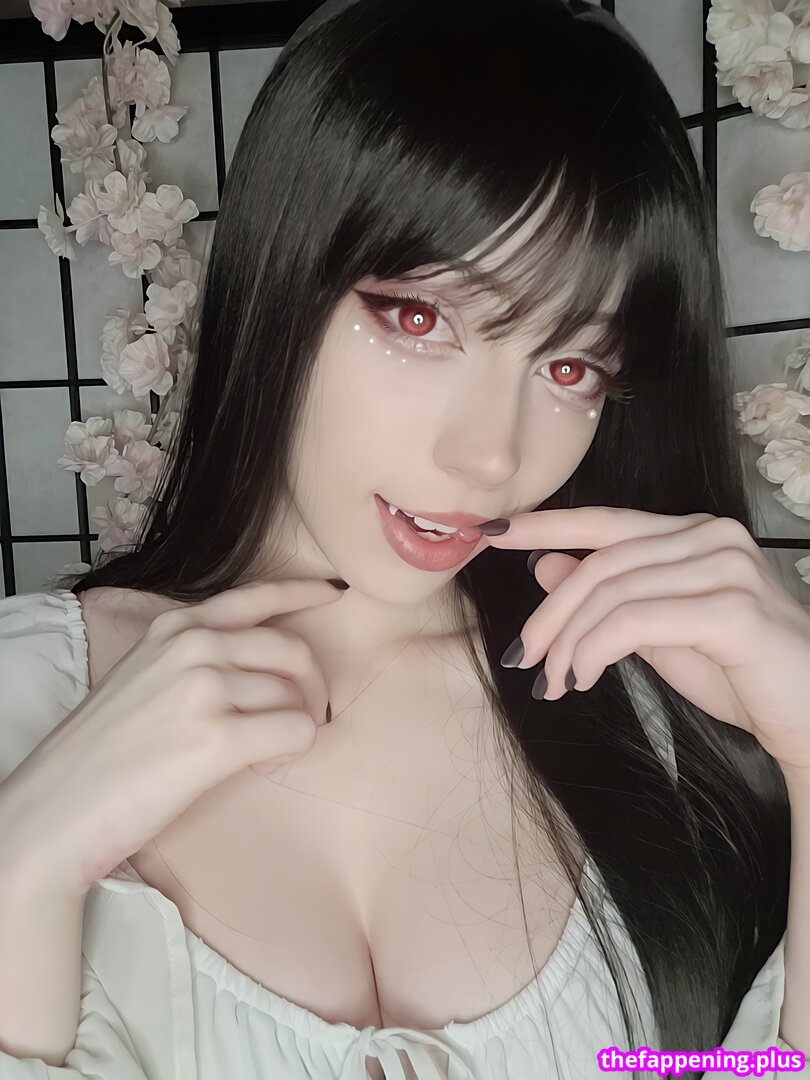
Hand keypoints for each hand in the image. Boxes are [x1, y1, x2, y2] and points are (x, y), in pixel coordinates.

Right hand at [0, 578, 346, 897]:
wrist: (55, 808)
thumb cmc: (100, 753)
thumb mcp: (142, 677)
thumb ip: (194, 659)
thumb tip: (257, 669)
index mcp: (174, 628)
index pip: (253, 597)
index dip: (302, 593)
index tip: (333, 592)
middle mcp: (193, 647)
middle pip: (292, 651)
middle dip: (311, 685)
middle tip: (305, 716)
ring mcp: (204, 689)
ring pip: (295, 696)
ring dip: (296, 724)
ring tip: (263, 749)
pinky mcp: (216, 738)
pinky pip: (295, 732)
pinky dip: (292, 750)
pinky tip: (262, 762)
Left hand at [483, 507, 809, 778]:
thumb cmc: (740, 674)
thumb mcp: (658, 631)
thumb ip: (609, 597)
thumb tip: (545, 566)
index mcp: (693, 533)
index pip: (605, 522)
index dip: (545, 525)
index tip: (491, 531)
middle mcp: (710, 537)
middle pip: (600, 564)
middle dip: (550, 613)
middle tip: (524, 657)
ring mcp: (725, 568)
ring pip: (611, 593)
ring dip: (569, 641)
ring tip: (553, 680)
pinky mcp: (731, 609)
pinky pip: (636, 621)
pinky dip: (596, 650)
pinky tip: (583, 677)